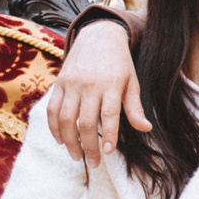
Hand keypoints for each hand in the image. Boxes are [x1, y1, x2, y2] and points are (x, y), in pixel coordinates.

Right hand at [48, 16, 148, 165]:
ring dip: (69, 141)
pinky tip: (61, 140)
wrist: (98, 36)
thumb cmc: (119, 63)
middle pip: (85, 122)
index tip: (108, 152)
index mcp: (111, 84)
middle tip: (93, 163)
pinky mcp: (59, 84)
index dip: (108, 135)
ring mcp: (71, 84)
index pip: (109, 114)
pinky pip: (52, 110)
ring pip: (66, 119)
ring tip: (77, 156)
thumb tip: (146, 129)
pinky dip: (54, 128)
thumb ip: (135, 107)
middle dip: (88, 146)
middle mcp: (90, 85)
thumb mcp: (132, 81)